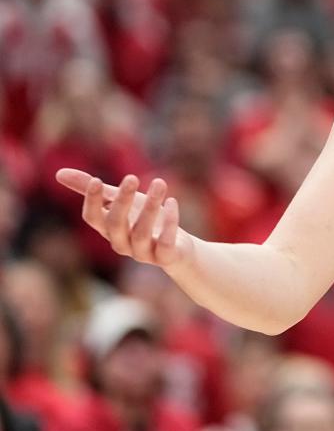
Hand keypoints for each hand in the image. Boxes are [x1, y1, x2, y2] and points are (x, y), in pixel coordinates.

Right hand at [55, 168, 195, 271]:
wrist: (178, 249)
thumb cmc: (143, 220)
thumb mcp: (121, 201)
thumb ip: (97, 190)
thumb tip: (58, 173)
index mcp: (108, 228)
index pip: (92, 218)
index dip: (92, 201)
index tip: (96, 180)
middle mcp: (121, 243)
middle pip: (115, 224)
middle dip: (122, 200)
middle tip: (132, 177)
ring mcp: (142, 253)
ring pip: (141, 233)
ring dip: (150, 207)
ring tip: (160, 182)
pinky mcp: (165, 257)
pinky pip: (165, 244)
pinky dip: (169, 223)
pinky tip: (172, 202)